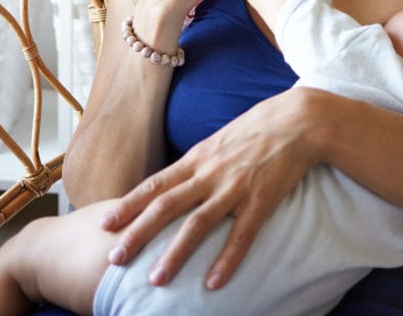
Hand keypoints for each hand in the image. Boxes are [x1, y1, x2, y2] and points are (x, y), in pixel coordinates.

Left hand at [99, 87, 328, 287]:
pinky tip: (213, 283)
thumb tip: (177, 182)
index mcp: (197, 158)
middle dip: (136, 234)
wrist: (298, 120)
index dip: (128, 205)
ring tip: (155, 280)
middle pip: (165, 206)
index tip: (104, 224)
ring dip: (174, 255)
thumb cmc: (258, 129)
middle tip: (114, 259)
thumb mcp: (219, 140)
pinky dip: (226, 260)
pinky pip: (240, 235)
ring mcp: (234, 188)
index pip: (154, 184)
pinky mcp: (261, 200)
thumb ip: (198, 163)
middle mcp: (209, 174)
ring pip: (197, 225)